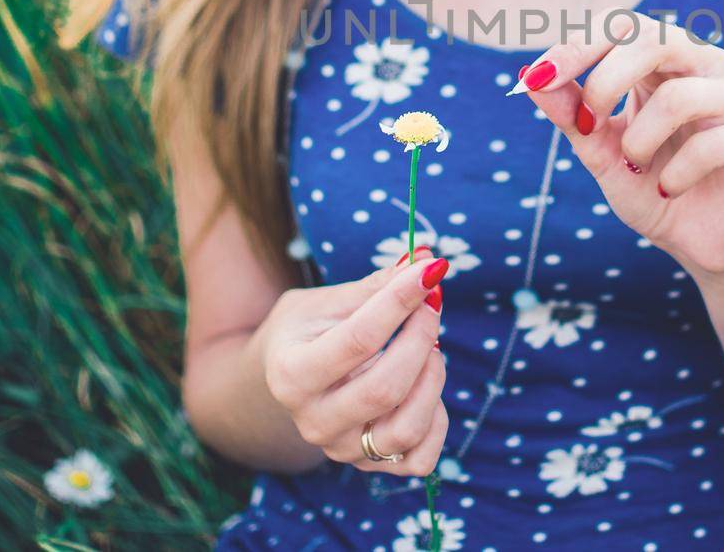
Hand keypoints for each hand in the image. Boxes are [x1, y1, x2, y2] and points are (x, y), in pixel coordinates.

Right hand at [257, 246, 451, 476]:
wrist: (285, 381)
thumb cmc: (307, 331)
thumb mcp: (327, 301)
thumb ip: (375, 286)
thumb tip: (425, 258)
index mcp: (292, 373)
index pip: (359, 338)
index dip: (401, 300)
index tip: (430, 269)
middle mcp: (313, 421)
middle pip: (386, 388)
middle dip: (421, 338)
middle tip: (432, 304)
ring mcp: (342, 449)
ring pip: (407, 428)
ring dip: (433, 379)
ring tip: (430, 347)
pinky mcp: (370, 465)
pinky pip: (420, 458)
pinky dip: (438, 421)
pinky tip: (427, 387)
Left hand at [510, 9, 723, 276]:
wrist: (697, 241)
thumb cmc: (648, 184)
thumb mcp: (599, 151)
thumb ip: (571, 114)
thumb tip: (528, 77)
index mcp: (665, 59)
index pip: (624, 24)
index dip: (580, 44)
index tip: (540, 77)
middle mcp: (706, 66)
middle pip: (656, 39)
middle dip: (607, 81)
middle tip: (587, 125)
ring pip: (682, 96)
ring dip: (641, 140)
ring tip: (637, 167)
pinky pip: (712, 144)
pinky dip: (675, 174)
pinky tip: (669, 190)